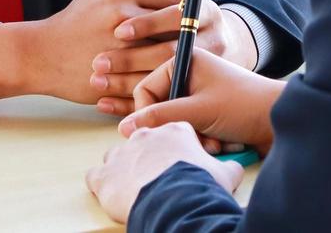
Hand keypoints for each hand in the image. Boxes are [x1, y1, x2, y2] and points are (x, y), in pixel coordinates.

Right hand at [0, 0, 182, 103]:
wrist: (43, 54)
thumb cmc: (80, 17)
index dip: (191, 3)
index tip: (196, 10)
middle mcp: (122, 15)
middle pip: (178, 23)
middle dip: (193, 29)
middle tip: (203, 33)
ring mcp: (120, 48)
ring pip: (170, 52)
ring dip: (186, 55)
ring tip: (194, 55)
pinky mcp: (117, 75)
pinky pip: (153, 76)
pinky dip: (168, 76)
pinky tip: (175, 75)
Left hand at [87, 121, 242, 223]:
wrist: (176, 201)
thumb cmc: (199, 184)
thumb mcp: (225, 173)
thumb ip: (228, 166)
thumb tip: (234, 169)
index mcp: (175, 130)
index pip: (172, 132)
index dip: (176, 149)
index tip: (179, 162)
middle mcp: (146, 135)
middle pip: (143, 141)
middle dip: (149, 156)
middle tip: (158, 175)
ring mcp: (123, 153)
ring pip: (117, 155)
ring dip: (124, 168)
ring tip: (135, 186)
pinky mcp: (105, 175)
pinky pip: (97, 175)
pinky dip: (102, 183)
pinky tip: (111, 192)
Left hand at [90, 0, 259, 115]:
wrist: (214, 41)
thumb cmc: (179, 8)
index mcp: (206, 10)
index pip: (177, 16)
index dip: (148, 23)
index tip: (117, 30)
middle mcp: (214, 39)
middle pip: (173, 52)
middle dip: (133, 58)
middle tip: (99, 61)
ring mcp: (207, 70)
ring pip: (165, 81)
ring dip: (127, 84)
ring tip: (96, 83)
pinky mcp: (195, 93)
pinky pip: (160, 103)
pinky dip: (130, 104)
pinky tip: (103, 103)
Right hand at [119, 49, 282, 154]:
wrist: (280, 120)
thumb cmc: (243, 106)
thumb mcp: (198, 110)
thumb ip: (161, 117)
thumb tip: (126, 128)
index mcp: (185, 61)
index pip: (145, 89)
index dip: (148, 114)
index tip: (158, 133)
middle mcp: (189, 75)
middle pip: (159, 109)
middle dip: (176, 129)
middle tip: (195, 136)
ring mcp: (198, 95)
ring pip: (174, 125)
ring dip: (190, 139)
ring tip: (212, 143)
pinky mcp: (206, 114)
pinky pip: (189, 132)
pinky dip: (200, 142)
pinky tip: (219, 145)